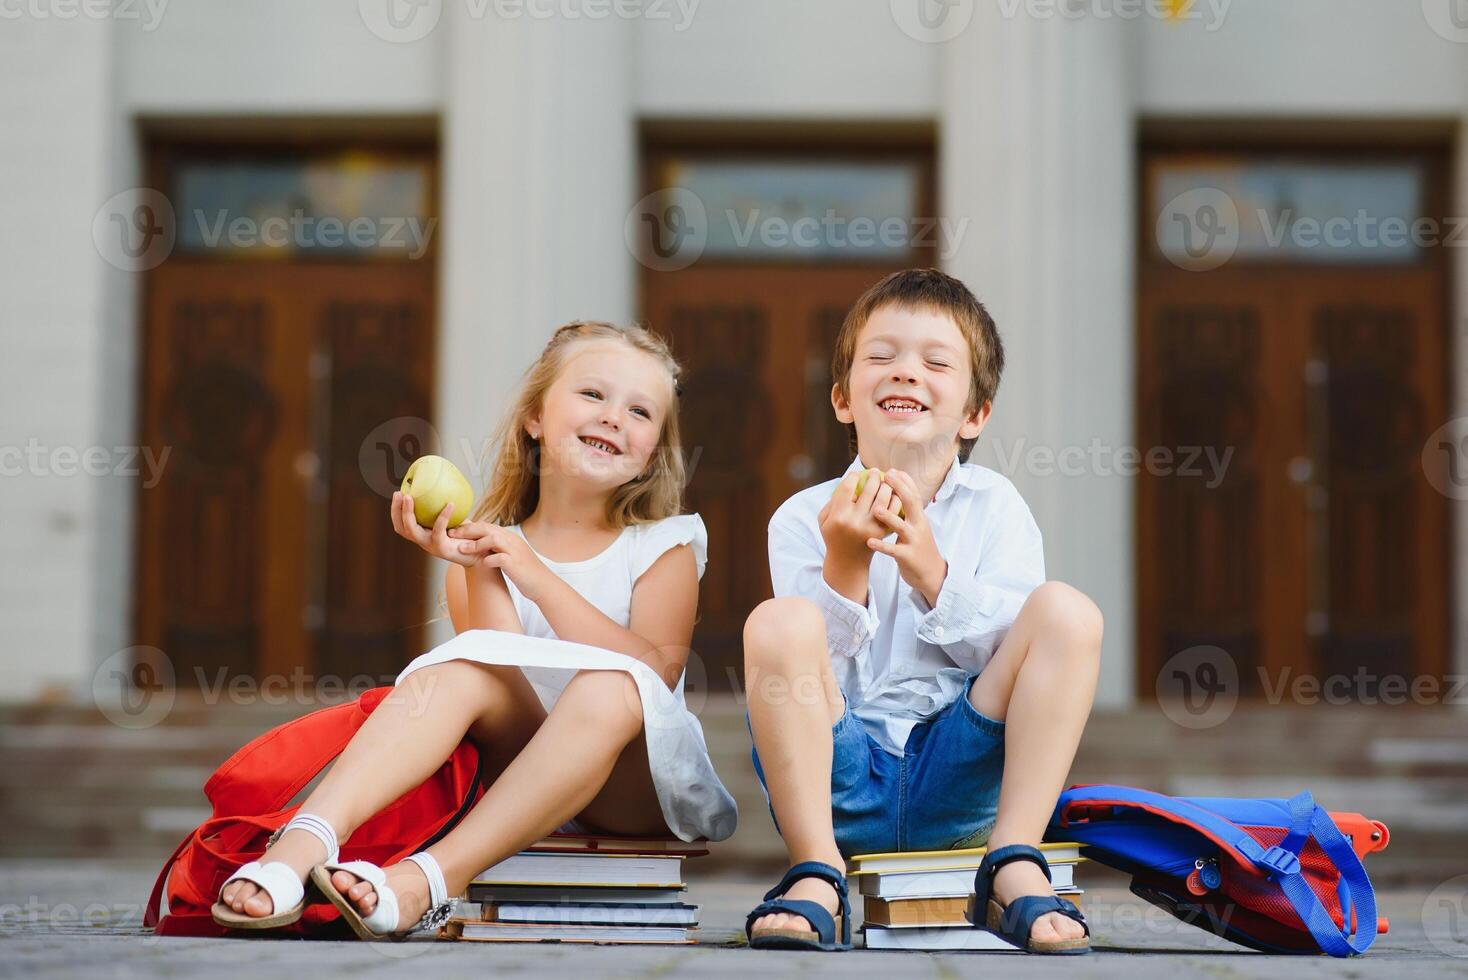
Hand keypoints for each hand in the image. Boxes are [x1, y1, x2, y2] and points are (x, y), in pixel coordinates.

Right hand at [390, 491, 476, 566]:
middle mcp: (423, 541)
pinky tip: (450, 504)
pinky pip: (438, 530)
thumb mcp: (454, 518)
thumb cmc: (467, 535)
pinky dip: (443, 516)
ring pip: (412, 531)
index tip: (398, 493)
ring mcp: (431, 546)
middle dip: (397, 510)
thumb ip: (446, 506)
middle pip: (402, 528)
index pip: (402, 524)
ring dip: (408, 513)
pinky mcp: (442, 548)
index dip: (396, 510)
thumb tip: (445, 483)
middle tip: (400, 494)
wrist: (479, 554)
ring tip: (411, 497)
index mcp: (423, 534)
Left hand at [447, 522, 552, 601]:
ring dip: (476, 544)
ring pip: (493, 539)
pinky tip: (482, 564)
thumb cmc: (525, 572)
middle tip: (453, 534)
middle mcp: (512, 541)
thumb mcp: (512, 555)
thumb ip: (499, 548)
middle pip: (488, 528)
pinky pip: (500, 558)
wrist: (543, 584)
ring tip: (462, 549)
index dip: (471, 527)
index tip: (456, 531)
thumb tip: (482, 545)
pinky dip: (489, 560)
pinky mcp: (516, 565)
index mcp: (510, 538)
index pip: (488, 526)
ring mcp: (515, 552)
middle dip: (469, 531)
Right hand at [818, 468, 893, 558]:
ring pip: (884, 498)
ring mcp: (871, 527)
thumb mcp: (824, 520)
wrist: (847, 562)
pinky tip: (893, 494)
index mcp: (839, 517)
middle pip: (869, 490)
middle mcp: (855, 521)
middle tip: (876, 472)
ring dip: (887, 485)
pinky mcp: (883, 532)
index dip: (853, 476)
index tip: (856, 473)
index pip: (848, 488)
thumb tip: (848, 483)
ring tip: (886, 481)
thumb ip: (832, 501)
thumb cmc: (834, 536)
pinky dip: (895, 499)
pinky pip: (893, 510)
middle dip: (874, 476)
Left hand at [866, 469, 947, 604]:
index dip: (905, 482)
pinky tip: (869, 541)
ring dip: (889, 517)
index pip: (914, 495)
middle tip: (885, 477)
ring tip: (875, 509)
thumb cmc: (918, 548)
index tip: (892, 470)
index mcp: (919, 518)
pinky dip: (882, 546)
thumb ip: (907, 514)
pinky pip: (893, 550)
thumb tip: (894, 496)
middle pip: (911, 504)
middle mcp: (918, 526)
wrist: (932, 574)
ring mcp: (914, 541)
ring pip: (902, 526)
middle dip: (899, 489)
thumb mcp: (916, 527)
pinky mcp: (908, 556)